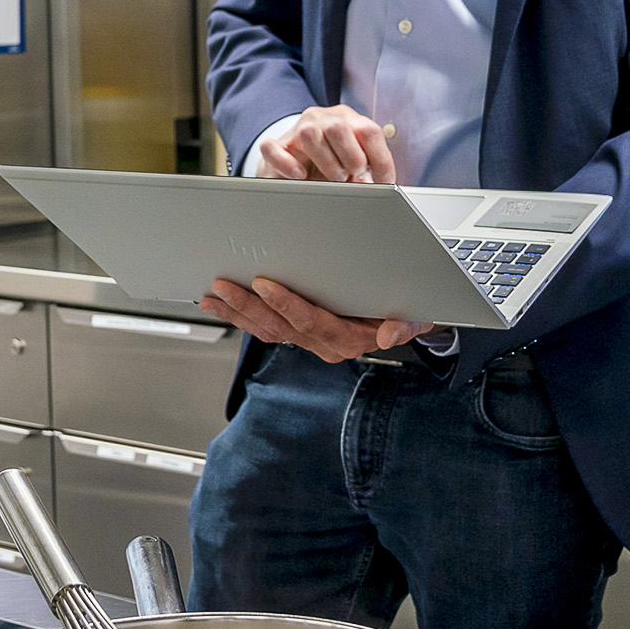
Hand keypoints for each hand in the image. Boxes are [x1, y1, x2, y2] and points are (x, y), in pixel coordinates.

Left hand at [200, 274, 431, 364]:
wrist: (405, 320)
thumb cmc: (406, 310)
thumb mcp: (417, 315)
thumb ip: (406, 325)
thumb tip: (388, 334)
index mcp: (349, 338)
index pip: (312, 322)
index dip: (286, 304)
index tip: (264, 284)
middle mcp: (326, 344)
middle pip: (280, 327)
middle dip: (248, 306)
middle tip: (223, 286)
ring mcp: (310, 341)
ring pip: (267, 330)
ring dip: (238, 312)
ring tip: (212, 296)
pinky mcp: (299, 334)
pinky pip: (266, 328)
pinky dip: (242, 315)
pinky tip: (222, 304)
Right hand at [255, 105, 396, 182]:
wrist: (290, 162)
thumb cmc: (325, 163)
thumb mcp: (350, 162)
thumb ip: (364, 169)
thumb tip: (374, 184)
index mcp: (345, 118)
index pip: (368, 131)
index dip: (381, 159)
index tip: (386, 182)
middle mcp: (321, 118)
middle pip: (339, 128)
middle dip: (352, 157)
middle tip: (354, 175)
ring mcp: (296, 129)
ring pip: (310, 135)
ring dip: (327, 162)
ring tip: (334, 178)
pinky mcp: (276, 146)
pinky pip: (274, 149)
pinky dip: (288, 163)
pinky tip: (300, 175)